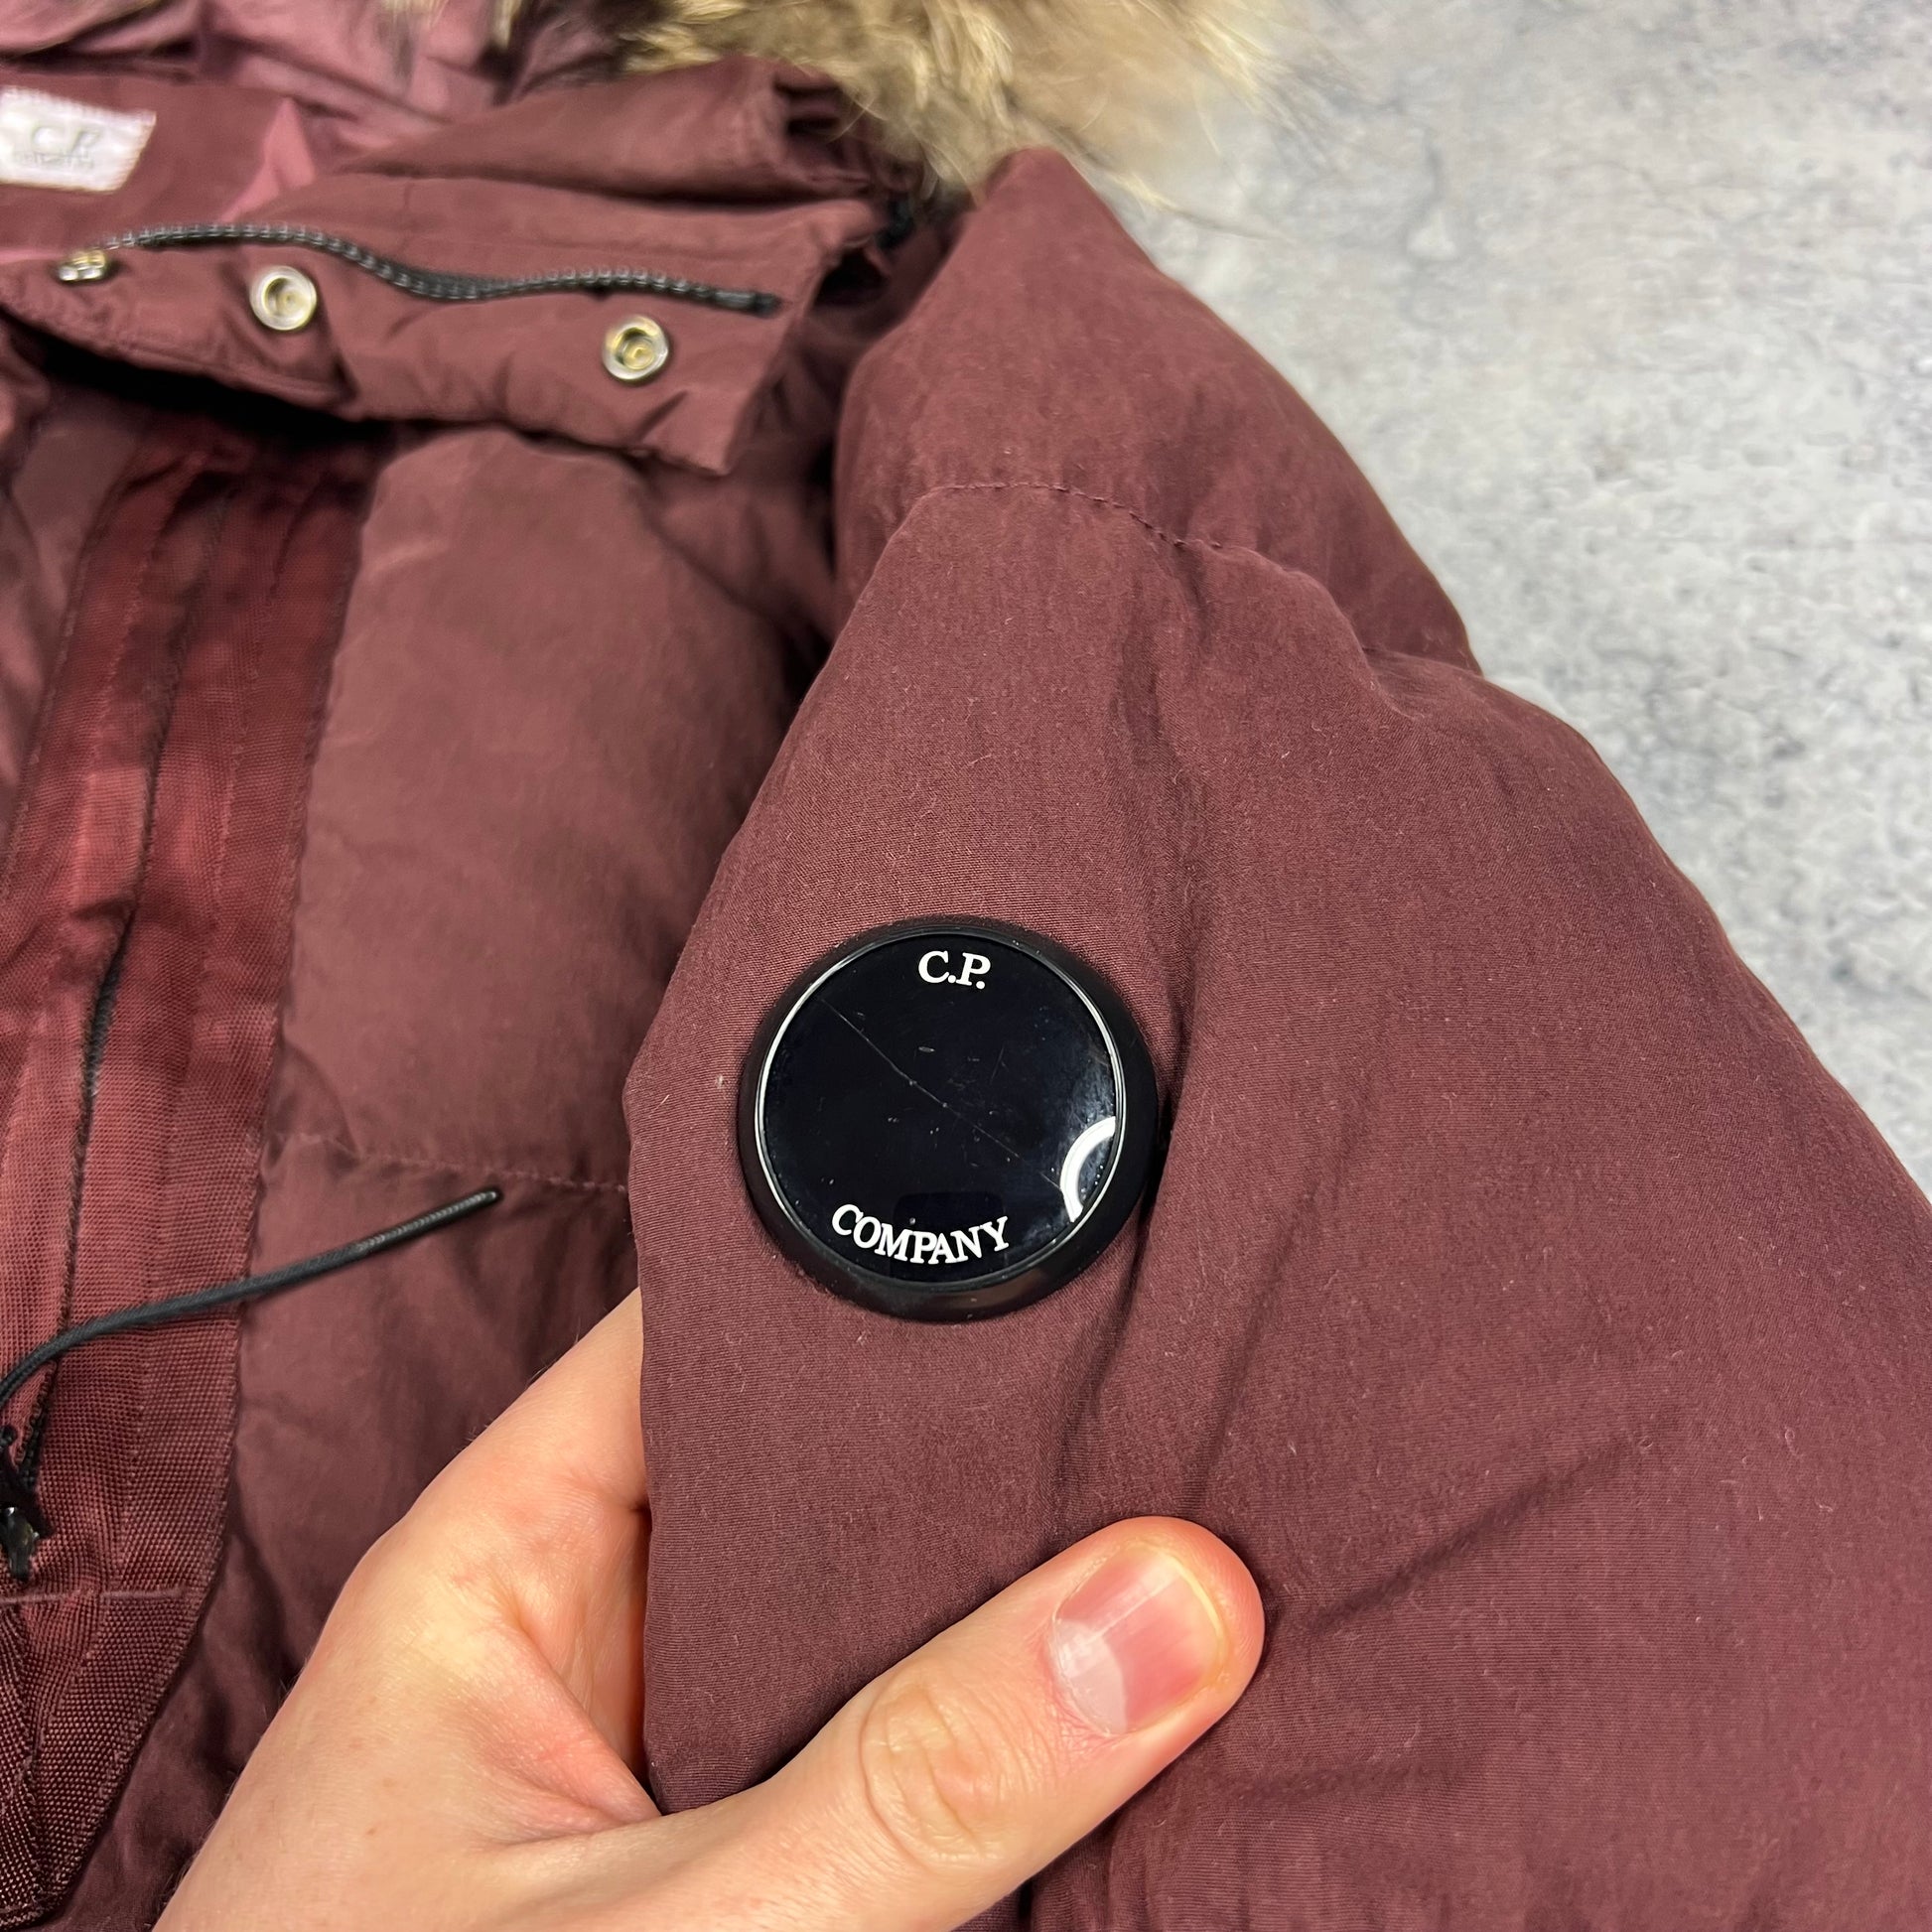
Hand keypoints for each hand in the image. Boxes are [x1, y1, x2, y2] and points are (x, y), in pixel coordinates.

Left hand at [160, 1296, 1263, 1930]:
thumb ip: (915, 1780)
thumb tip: (1178, 1602)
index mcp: (508, 1560)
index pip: (707, 1335)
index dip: (879, 1269)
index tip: (1067, 1233)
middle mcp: (594, 1631)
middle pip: (812, 1469)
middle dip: (982, 1443)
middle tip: (1188, 1386)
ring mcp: (669, 1756)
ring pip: (866, 1619)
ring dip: (1006, 1602)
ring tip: (1205, 1514)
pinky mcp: (730, 1867)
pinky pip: (884, 1753)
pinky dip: (989, 1733)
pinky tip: (1137, 1695)